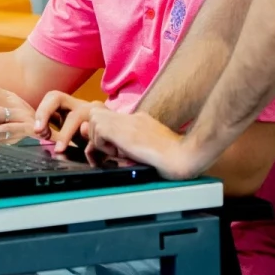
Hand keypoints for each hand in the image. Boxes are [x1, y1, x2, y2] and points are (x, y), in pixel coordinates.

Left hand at [40, 92, 206, 178]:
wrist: (181, 156)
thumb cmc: (170, 160)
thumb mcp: (144, 151)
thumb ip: (127, 147)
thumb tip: (107, 149)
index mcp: (139, 121)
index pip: (108, 119)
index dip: (104, 135)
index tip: (112, 152)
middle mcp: (130, 117)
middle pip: (96, 115)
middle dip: (97, 135)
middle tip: (111, 153)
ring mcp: (126, 121)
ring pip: (93, 120)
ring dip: (100, 140)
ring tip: (118, 153)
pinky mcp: (120, 129)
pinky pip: (97, 132)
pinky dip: (103, 145)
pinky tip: (119, 153)